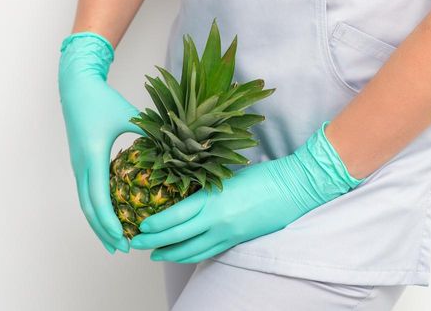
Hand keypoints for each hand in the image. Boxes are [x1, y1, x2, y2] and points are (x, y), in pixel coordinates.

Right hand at [58, 32, 145, 253]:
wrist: (76, 87)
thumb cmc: (102, 100)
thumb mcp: (129, 116)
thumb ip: (148, 135)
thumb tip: (172, 152)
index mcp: (93, 157)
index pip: (100, 199)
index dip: (111, 223)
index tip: (124, 240)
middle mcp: (82, 165)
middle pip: (90, 209)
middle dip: (105, 232)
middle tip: (123, 250)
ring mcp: (78, 166)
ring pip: (85, 203)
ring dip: (98, 224)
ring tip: (114, 242)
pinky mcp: (80, 163)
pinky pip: (86, 193)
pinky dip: (97, 210)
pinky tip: (110, 218)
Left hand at [128, 121, 363, 262]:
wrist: (295, 187)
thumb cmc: (264, 175)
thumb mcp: (227, 177)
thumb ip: (205, 189)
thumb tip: (183, 196)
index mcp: (212, 199)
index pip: (174, 217)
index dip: (154, 225)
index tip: (140, 226)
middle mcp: (217, 220)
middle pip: (177, 238)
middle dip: (154, 243)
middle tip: (136, 243)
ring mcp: (228, 233)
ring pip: (192, 251)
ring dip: (170, 254)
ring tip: (155, 254)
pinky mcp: (238, 240)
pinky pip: (209, 253)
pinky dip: (191, 255)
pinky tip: (182, 254)